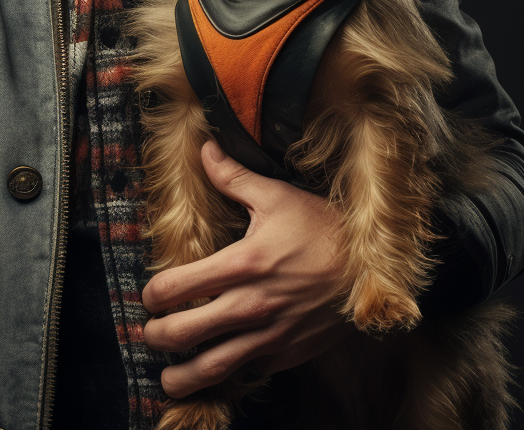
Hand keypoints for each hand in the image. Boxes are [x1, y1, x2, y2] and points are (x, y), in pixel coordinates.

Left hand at [141, 139, 352, 396]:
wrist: (374, 267)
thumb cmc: (323, 227)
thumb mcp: (276, 195)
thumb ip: (232, 176)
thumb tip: (204, 147)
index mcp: (242, 264)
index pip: (176, 287)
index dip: (152, 295)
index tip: (149, 296)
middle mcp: (251, 305)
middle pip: (185, 333)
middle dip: (157, 336)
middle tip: (150, 333)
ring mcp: (270, 335)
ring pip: (214, 368)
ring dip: (183, 376)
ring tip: (169, 377)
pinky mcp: (288, 353)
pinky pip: (249, 373)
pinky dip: (228, 375)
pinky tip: (218, 368)